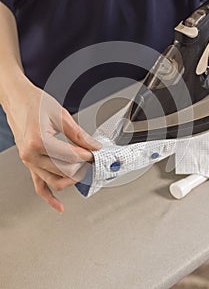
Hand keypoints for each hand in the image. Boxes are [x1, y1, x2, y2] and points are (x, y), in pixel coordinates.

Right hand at [3, 78, 99, 211]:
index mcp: (38, 141)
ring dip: (72, 178)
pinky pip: (39, 186)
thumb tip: (93, 146)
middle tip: (92, 158)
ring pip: (54, 181)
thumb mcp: (61, 115)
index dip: (87, 156)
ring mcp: (28, 162)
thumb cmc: (34, 102)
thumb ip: (79, 134)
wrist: (16, 99)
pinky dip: (49, 197)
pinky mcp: (29, 164)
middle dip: (82, 166)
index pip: (71, 157)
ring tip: (84, 170)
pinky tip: (59, 206)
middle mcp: (31, 155)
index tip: (95, 152)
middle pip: (64, 170)